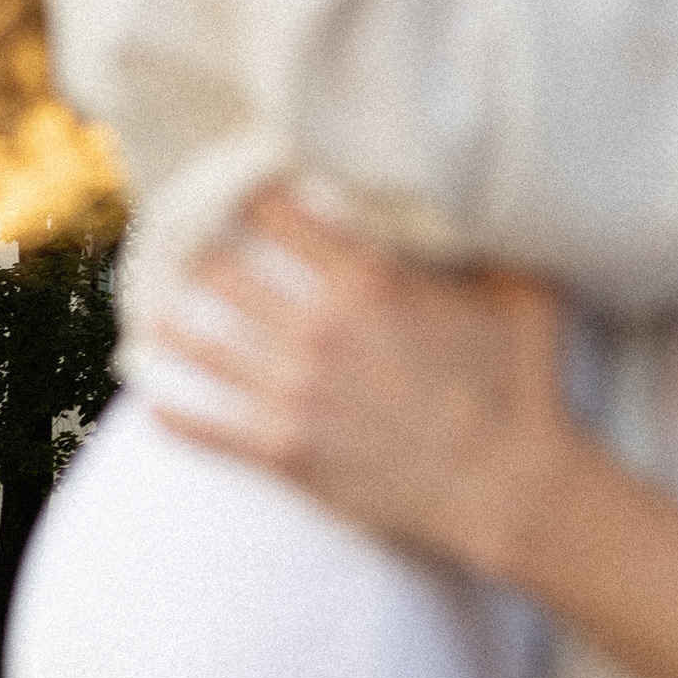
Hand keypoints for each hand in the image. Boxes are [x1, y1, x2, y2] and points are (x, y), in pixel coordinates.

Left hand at [147, 191, 570, 581]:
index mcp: (370, 281)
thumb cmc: (525, 388)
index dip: (250, 197)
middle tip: (178, 245)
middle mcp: (320, 329)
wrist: (512, 489)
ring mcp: (297, 393)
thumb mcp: (524, 293)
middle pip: (227, 274)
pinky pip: (212, 431)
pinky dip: (177, 418)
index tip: (231, 189)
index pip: (282, 216)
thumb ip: (494, 241)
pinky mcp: (289, 452)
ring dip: (174, 326)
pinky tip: (152, 405)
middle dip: (199, 255)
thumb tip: (486, 199)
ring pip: (205, 347)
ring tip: (156, 313)